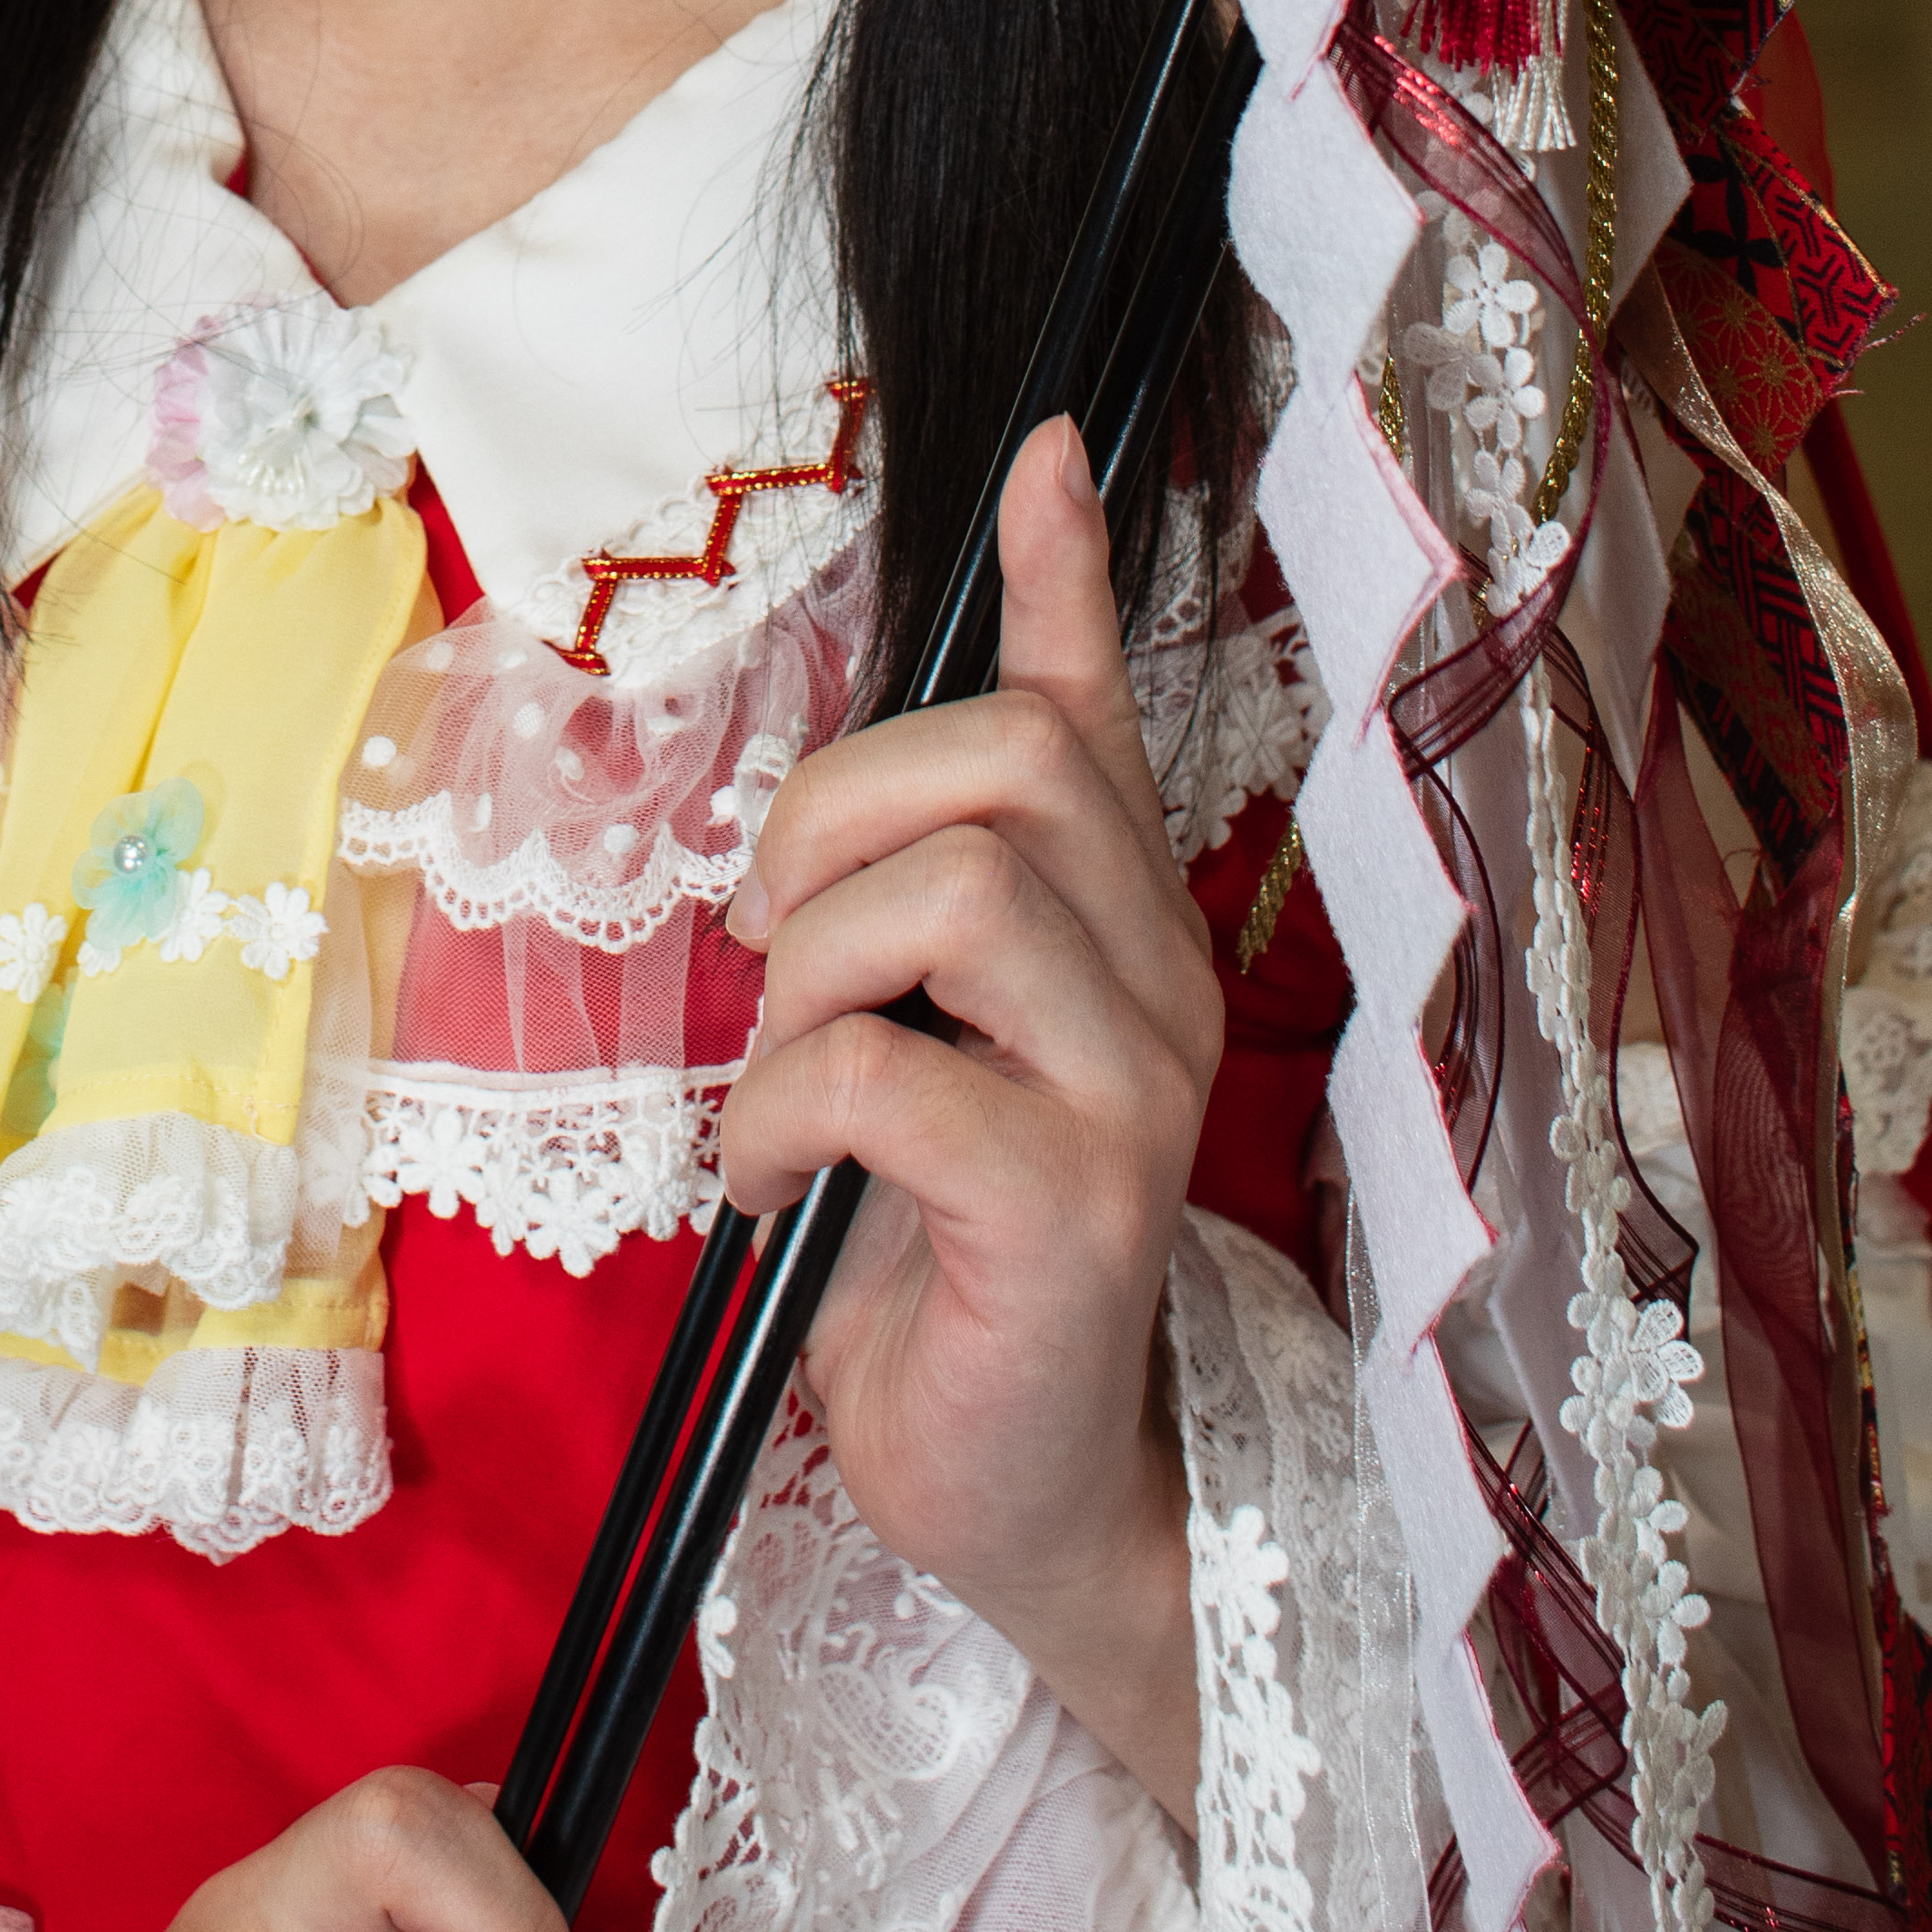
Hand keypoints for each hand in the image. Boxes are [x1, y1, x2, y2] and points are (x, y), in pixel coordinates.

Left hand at [719, 417, 1220, 1809]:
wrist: (1017, 1489)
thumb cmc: (938, 1256)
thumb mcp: (915, 1041)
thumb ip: (906, 898)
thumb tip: (872, 772)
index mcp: (1116, 923)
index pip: (1096, 702)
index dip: (1065, 566)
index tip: (1044, 443)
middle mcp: (1161, 978)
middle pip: (1002, 761)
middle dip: (833, 818)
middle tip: (775, 950)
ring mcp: (1134, 1091)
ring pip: (958, 889)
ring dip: (810, 974)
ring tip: (783, 1087)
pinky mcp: (1073, 1205)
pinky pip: (891, 1072)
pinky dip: (783, 1114)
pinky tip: (769, 1186)